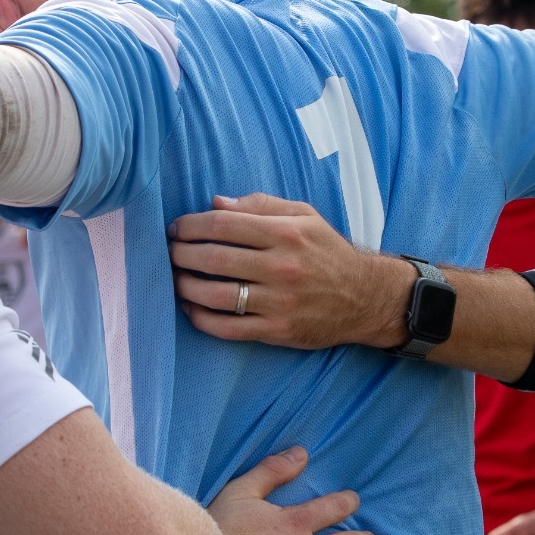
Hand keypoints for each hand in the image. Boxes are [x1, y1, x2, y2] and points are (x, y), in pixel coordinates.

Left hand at [170, 194, 415, 350]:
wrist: (366, 298)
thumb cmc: (328, 252)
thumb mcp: (305, 216)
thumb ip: (261, 205)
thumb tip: (216, 203)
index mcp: (285, 233)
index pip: (222, 225)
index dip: (190, 225)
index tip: (176, 228)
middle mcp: (281, 266)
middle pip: (213, 258)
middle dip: (181, 254)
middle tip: (169, 253)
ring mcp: (279, 302)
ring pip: (216, 295)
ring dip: (185, 287)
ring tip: (175, 279)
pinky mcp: (277, 331)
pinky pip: (228, 328)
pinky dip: (202, 319)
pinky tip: (191, 309)